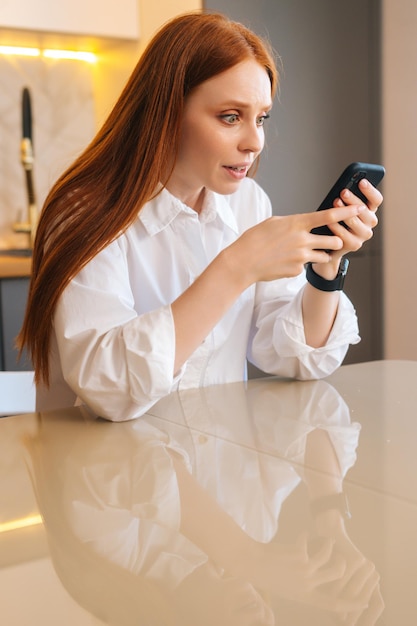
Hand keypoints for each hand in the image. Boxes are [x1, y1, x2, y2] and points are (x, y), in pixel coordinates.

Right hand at [228, 203, 367, 286]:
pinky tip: (286, 262)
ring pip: (324, 256)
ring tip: (306, 252)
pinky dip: (300, 264)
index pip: (328, 216)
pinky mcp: (297, 270)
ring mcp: (301, 257)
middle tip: (333, 240)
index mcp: (297, 223)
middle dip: (337, 240)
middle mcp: (302, 240)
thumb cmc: (255, 239)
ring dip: (321, 254)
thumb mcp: (274, 222)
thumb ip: (294, 222)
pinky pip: (306, 266)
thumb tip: (306, 222)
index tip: (359, 209)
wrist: (243, 262)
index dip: (347, 212)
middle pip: (334, 240)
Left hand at [323, 178, 381, 260]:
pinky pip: (345, 235)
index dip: (370, 190)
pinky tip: (329, 221)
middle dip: (353, 199)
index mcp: (370, 210)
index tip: (362, 181)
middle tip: (343, 191)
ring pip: (355, 222)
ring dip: (345, 212)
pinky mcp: (354, 245)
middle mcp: (370, 222)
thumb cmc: (336, 219)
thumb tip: (344, 188)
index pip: (376, 200)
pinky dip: (336, 227)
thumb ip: (346, 198)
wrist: (330, 243)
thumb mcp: (342, 206)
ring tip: (335, 202)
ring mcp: (363, 235)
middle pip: (365, 210)